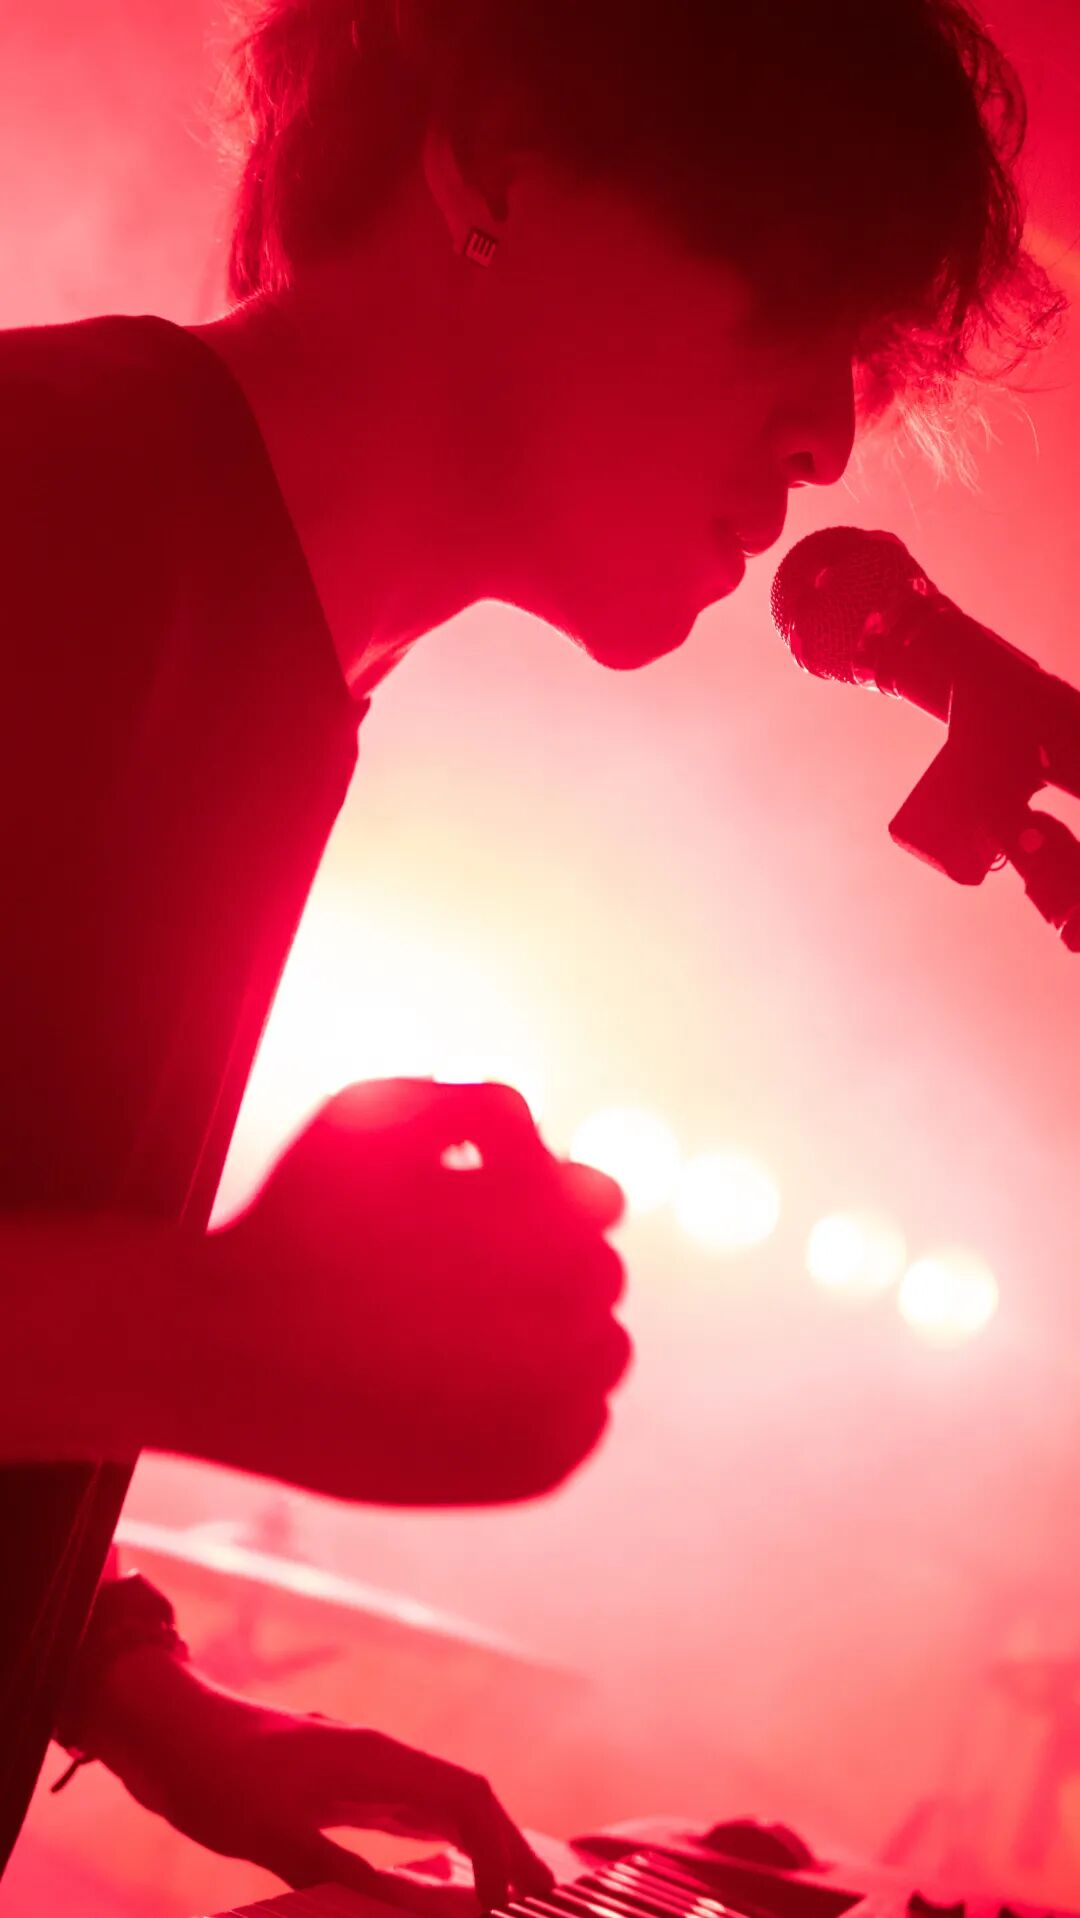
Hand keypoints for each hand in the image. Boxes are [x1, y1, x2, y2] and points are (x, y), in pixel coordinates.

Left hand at [85, 1654, 554, 1911]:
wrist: (171, 1731)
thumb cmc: (217, 1774)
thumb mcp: (274, 1835)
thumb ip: (344, 1875)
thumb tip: (409, 1913)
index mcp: (376, 1759)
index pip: (465, 1797)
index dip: (500, 1849)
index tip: (510, 1905)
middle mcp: (382, 1759)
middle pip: (468, 1798)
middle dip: (508, 1848)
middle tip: (538, 1904)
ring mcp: (367, 1770)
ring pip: (445, 1806)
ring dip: (480, 1847)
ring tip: (508, 1897)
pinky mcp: (347, 1786)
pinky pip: (414, 1816)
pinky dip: (445, 1845)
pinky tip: (451, 1875)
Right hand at [192, 1080, 629, 1504]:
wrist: (225, 1351)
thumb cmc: (296, 1219)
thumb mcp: (376, 1112)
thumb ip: (480, 1107)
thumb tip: (554, 1148)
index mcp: (545, 1220)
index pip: (595, 1200)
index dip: (533, 1196)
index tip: (467, 1210)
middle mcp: (569, 1311)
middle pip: (600, 1275)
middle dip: (546, 1263)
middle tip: (455, 1271)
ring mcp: (555, 1402)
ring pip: (603, 1352)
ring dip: (558, 1331)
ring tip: (463, 1326)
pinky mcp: (532, 1471)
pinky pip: (580, 1424)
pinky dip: (544, 1403)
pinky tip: (467, 1384)